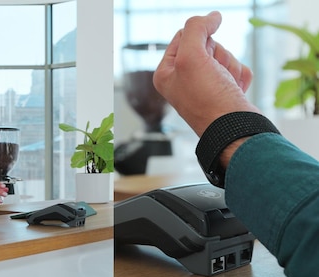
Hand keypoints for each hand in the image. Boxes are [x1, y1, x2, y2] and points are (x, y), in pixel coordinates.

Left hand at [153, 11, 260, 135]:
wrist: (236, 130)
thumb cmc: (209, 100)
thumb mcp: (192, 57)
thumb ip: (196, 29)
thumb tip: (212, 16)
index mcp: (166, 73)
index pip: (183, 35)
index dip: (199, 39)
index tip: (204, 54)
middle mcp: (183, 80)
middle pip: (208, 45)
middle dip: (218, 56)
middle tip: (216, 76)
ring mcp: (205, 86)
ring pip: (225, 57)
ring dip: (231, 68)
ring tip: (226, 87)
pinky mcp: (225, 92)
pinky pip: (238, 70)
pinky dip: (241, 78)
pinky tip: (236, 93)